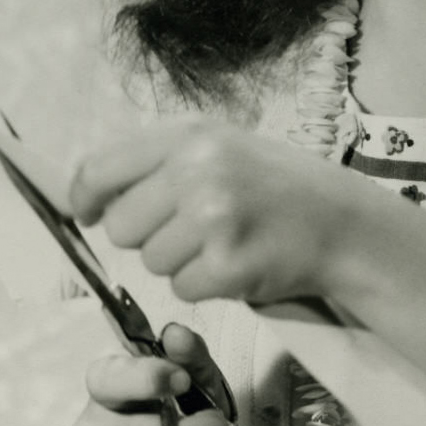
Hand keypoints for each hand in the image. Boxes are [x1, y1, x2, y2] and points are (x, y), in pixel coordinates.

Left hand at [69, 123, 363, 308]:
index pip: (101, 169)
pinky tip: (238, 263)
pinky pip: (182, 288)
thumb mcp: (218, 148)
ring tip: (223, 243)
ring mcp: (213, 219)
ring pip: (152, 262)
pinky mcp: (228, 265)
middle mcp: (198, 171)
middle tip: (189, 230)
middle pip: (122, 227)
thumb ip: (156, 162)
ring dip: (180, 262)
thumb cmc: (272, 187)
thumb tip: (89, 196)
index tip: (88, 214)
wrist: (340, 222)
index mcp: (189, 136)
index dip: (85, 199)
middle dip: (146, 237)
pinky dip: (205, 285)